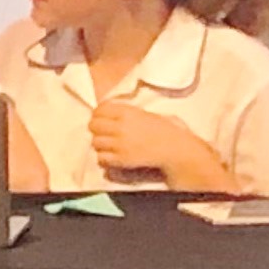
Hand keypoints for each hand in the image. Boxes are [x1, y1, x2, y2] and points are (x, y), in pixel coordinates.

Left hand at [87, 96, 220, 190]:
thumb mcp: (149, 114)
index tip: (102, 117)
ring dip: (100, 143)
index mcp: (129, 112)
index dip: (98, 113)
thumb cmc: (167, 130)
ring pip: (95, 142)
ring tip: (109, 144)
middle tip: (103, 132)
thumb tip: (114, 112)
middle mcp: (121, 127)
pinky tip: (111, 155)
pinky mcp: (120, 159)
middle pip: (93, 125)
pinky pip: (101, 158)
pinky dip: (104, 157)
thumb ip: (131, 113)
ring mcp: (119, 144)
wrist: (176, 149)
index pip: (100, 109)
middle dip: (96, 128)